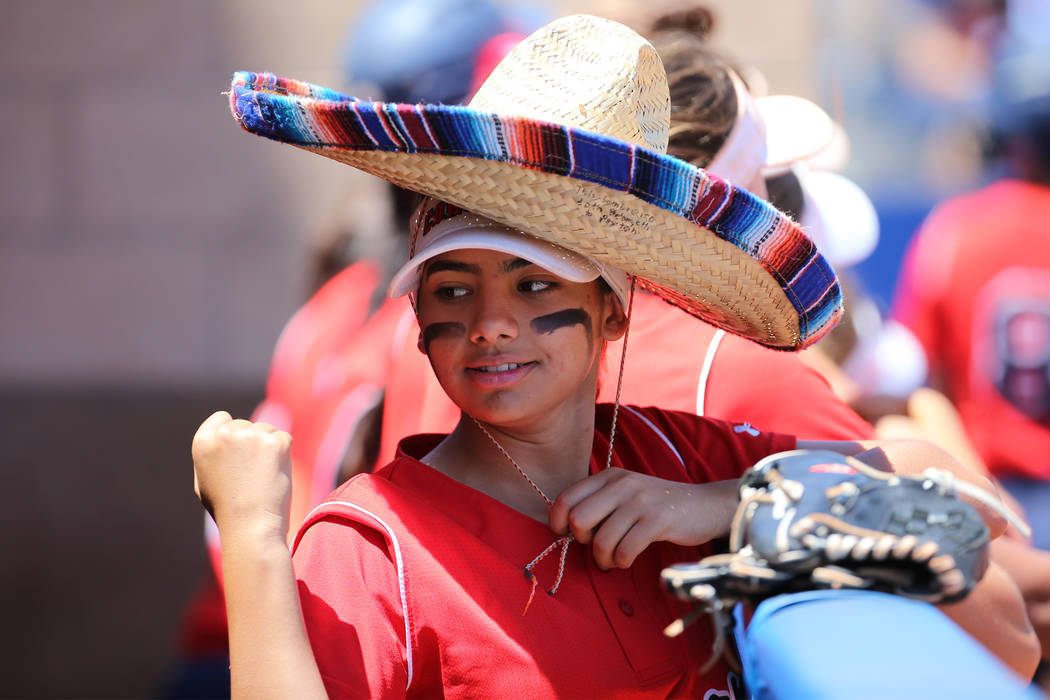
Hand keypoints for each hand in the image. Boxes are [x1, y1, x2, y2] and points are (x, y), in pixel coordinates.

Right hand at [192, 411, 292, 539]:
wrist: (250, 525)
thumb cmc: (226, 509)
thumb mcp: (205, 479)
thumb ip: (212, 454)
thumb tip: (222, 435)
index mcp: (203, 441)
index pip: (221, 418)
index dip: (231, 432)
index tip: (238, 447)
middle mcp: (226, 433)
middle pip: (246, 424)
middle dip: (251, 441)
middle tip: (251, 473)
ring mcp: (252, 435)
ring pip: (266, 430)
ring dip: (268, 447)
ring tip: (261, 477)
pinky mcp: (276, 442)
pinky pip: (283, 439)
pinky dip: (283, 454)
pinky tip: (273, 474)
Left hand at [548, 469, 737, 568]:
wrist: (704, 505)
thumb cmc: (657, 506)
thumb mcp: (626, 494)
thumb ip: (598, 503)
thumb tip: (566, 528)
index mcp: (609, 476)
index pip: (566, 498)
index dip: (557, 522)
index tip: (566, 535)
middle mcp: (621, 485)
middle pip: (578, 520)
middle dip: (582, 541)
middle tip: (597, 546)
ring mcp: (640, 502)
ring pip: (601, 540)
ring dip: (604, 558)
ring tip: (613, 559)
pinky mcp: (657, 521)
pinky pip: (625, 550)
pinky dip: (621, 562)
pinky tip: (627, 560)